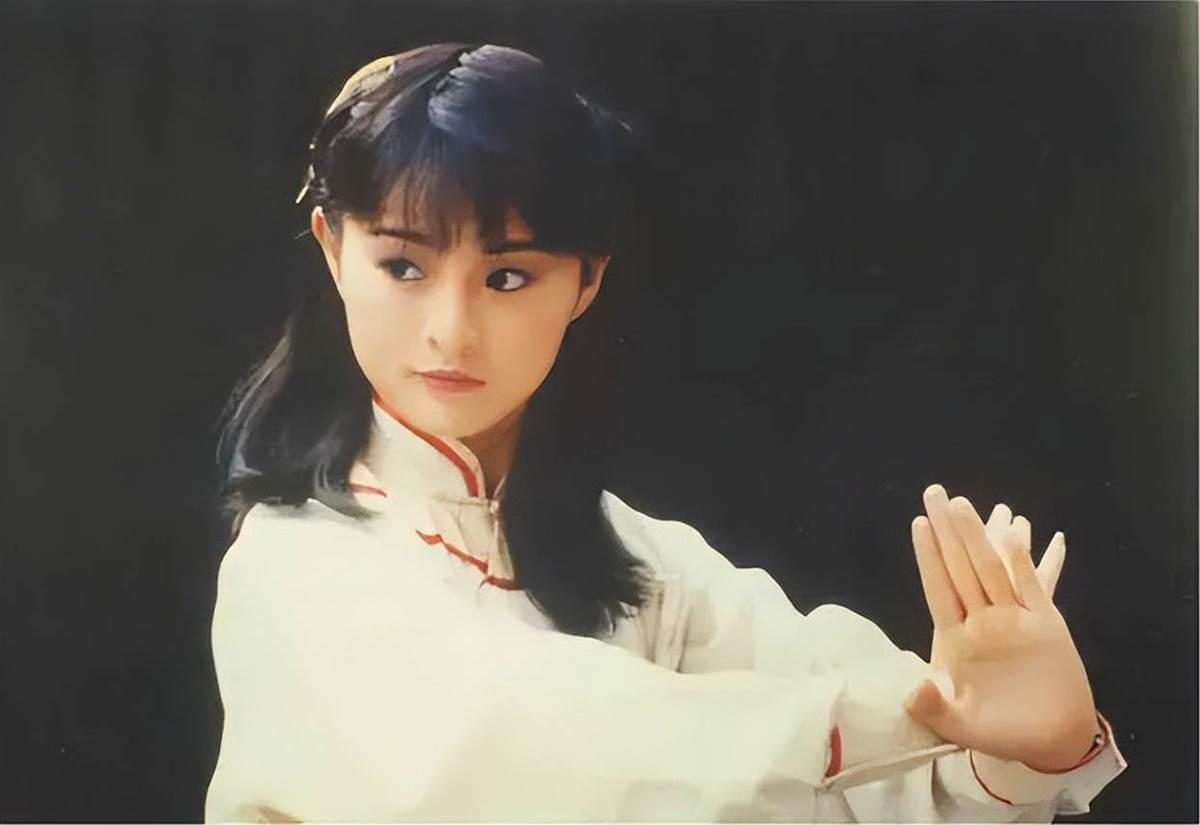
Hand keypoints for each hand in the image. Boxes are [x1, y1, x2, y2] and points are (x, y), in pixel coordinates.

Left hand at [904, 484, 1097, 771]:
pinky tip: (1021, 534)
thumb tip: (911, 690)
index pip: (938, 588)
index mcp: (957, 638)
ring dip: (983, 535)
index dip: (929, 556)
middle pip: (963, 567)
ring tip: (969, 503)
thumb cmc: (999, 732)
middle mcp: (983, 621)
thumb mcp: (959, 723)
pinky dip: (1029, 560)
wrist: (1049, 741)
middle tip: (936, 492)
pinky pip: (1036, 585)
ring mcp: (1015, 620)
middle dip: (950, 530)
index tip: (919, 524)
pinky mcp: (1047, 625)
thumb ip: (935, 706)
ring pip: (995, 568)